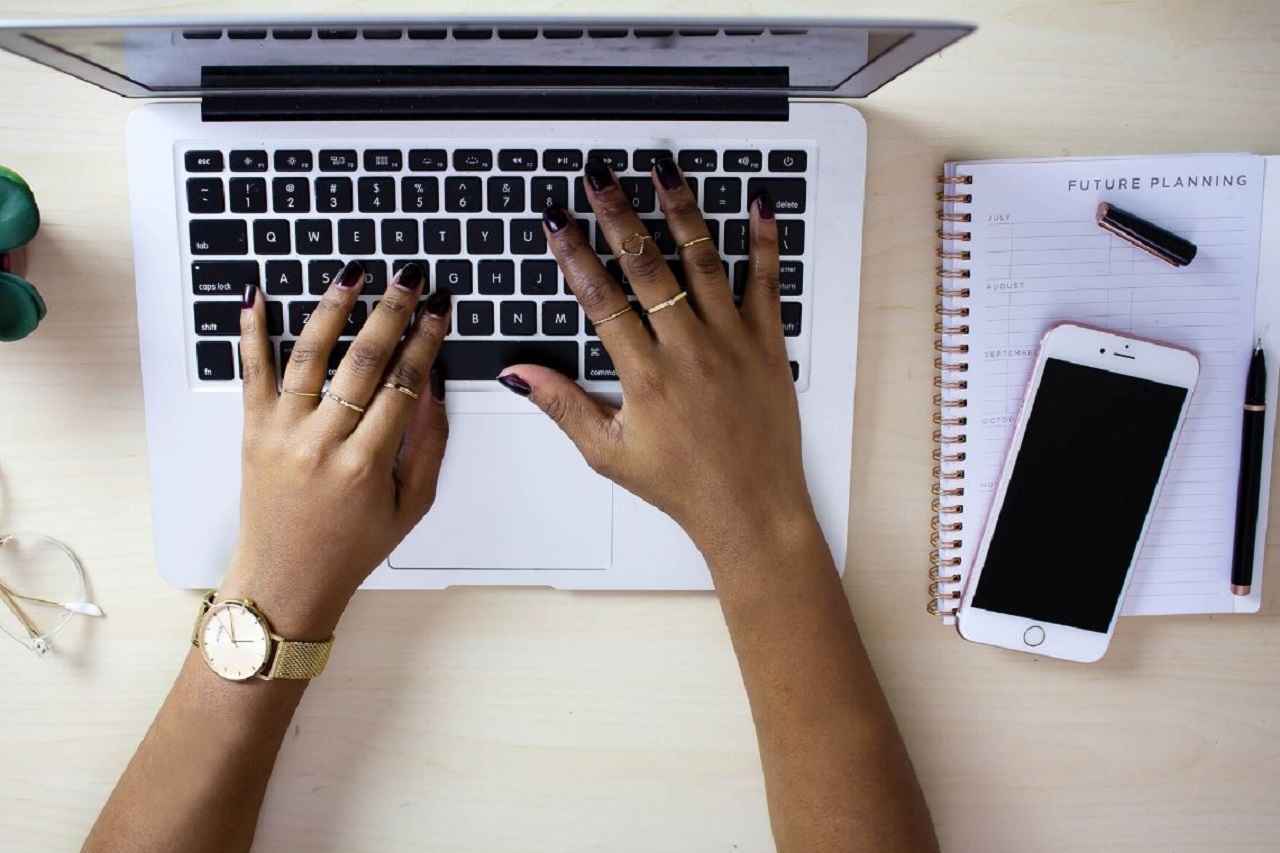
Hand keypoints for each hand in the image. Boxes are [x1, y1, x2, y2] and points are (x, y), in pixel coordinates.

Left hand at [222, 262, 452, 636]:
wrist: (285, 580)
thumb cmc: (351, 548)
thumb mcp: (411, 505)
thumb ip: (428, 443)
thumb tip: (433, 382)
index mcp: (366, 463)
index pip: (403, 382)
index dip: (427, 339)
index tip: (441, 308)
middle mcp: (321, 442)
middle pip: (362, 359)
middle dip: (392, 310)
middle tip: (410, 277)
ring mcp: (281, 432)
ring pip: (308, 354)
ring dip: (333, 307)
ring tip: (354, 273)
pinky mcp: (252, 430)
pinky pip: (250, 371)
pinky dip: (250, 330)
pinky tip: (256, 295)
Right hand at [501, 159, 814, 560]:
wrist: (751, 507)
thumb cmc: (682, 485)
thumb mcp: (609, 453)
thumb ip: (563, 406)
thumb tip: (518, 374)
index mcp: (645, 375)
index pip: (600, 299)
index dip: (574, 254)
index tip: (558, 220)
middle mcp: (688, 349)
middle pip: (646, 266)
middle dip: (618, 214)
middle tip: (600, 175)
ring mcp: (731, 342)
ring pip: (703, 261)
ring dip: (681, 210)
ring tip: (664, 169)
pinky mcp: (767, 344)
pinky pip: (767, 283)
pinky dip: (764, 242)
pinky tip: (758, 205)